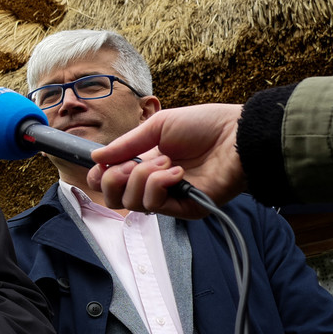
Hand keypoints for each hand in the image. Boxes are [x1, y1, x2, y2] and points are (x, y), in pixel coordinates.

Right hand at [87, 104, 245, 218]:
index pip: (110, 182)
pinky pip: (154, 206)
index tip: (100, 165)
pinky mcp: (184, 208)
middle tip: (131, 164)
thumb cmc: (204, 125)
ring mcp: (168, 197)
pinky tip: (176, 171)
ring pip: (132, 204)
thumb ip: (125, 145)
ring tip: (166, 161)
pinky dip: (158, 185)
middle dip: (114, 180)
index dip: (99, 177)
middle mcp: (153, 183)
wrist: (237, 135)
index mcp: (144, 162)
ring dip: (142, 178)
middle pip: (114, 199)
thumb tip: (95, 158)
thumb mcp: (158, 126)